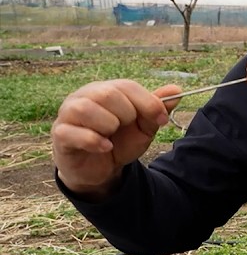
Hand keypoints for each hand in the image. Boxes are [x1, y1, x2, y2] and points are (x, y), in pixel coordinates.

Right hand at [51, 80, 181, 199]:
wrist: (101, 168)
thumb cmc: (120, 141)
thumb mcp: (144, 127)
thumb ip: (156, 109)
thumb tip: (176, 90)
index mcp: (106, 90)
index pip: (126, 86)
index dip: (147, 102)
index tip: (161, 120)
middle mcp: (84, 97)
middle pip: (106, 94)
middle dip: (126, 114)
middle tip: (127, 127)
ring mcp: (68, 114)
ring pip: (85, 109)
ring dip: (108, 125)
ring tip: (111, 136)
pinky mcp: (60, 134)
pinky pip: (72, 132)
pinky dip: (94, 140)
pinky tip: (106, 147)